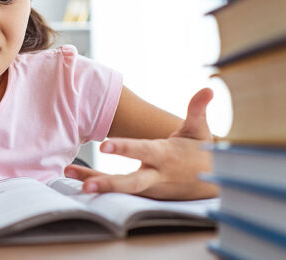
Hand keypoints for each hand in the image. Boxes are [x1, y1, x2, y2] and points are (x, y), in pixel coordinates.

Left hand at [64, 88, 217, 199]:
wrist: (213, 186)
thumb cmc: (201, 153)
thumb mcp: (200, 130)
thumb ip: (197, 110)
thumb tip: (208, 89)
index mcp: (166, 155)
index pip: (142, 151)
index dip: (124, 148)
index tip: (103, 146)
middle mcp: (156, 175)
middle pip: (131, 182)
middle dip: (109, 182)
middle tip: (86, 184)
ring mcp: (149, 189)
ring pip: (121, 190)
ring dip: (97, 183)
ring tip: (71, 177)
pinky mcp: (144, 196)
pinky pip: (119, 193)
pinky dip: (100, 187)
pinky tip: (78, 180)